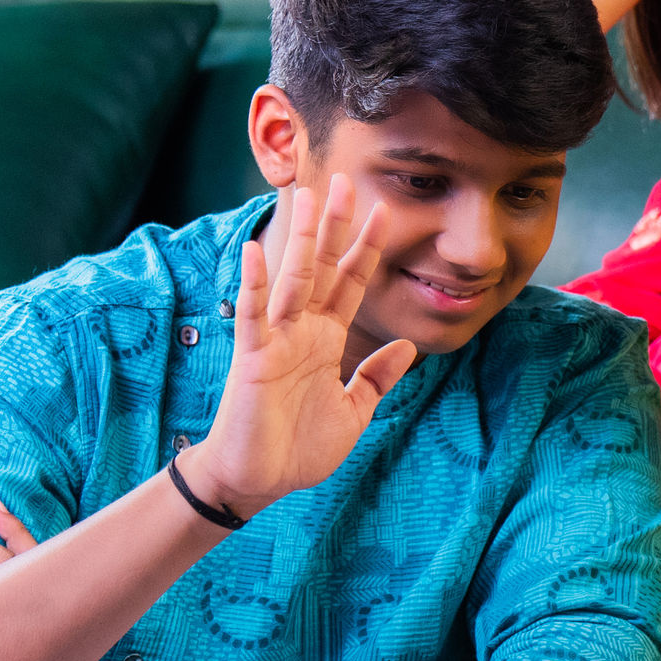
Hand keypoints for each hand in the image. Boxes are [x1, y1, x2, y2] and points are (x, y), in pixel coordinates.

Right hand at [190, 174, 419, 513]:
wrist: (257, 481)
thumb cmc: (298, 448)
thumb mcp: (354, 410)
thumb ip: (376, 377)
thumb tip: (407, 347)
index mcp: (326, 340)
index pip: (351, 283)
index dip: (368, 248)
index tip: (385, 210)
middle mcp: (302, 331)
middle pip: (324, 268)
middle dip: (336, 226)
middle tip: (347, 179)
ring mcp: (276, 340)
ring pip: (293, 279)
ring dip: (302, 239)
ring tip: (308, 196)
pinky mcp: (253, 358)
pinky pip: (255, 315)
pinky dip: (256, 284)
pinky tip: (258, 251)